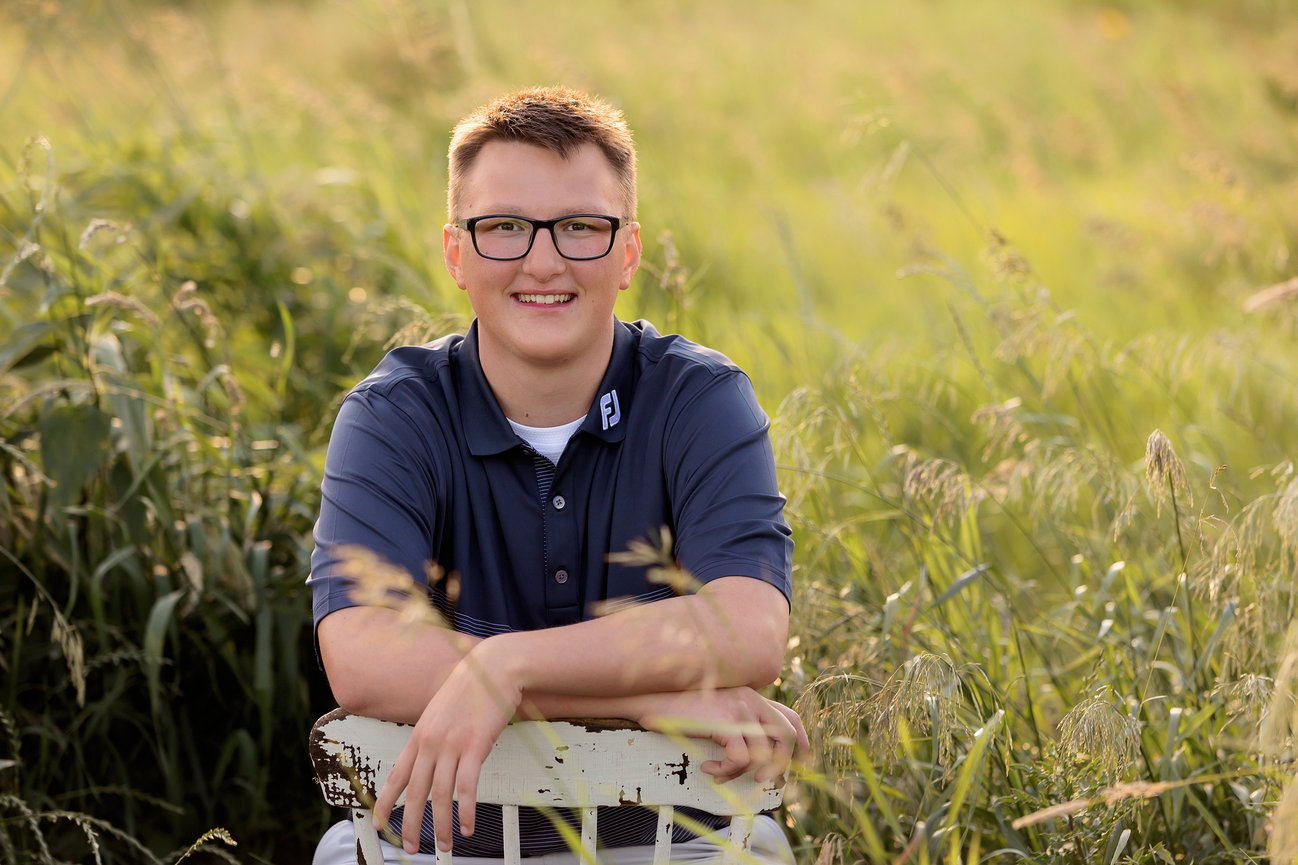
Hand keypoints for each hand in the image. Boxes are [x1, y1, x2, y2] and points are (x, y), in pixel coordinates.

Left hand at [371, 644, 522, 854]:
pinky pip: (467, 787)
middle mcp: (431, 742)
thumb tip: (431, 753)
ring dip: (442, 825)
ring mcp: (452, 744)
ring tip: (444, 846)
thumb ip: (433, 732)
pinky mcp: (475, 746)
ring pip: (440, 795)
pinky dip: (465, 811)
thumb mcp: (442, 709)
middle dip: (410, 824)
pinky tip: (466, 826)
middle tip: (410, 847)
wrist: (494, 666)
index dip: (386, 802)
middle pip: (415, 792)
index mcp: (420, 734)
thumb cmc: (473, 685)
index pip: (397, 774)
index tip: (379, 823)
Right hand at [638, 687, 808, 783]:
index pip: (791, 717)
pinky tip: (708, 769)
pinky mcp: (725, 723)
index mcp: (753, 696)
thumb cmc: (680, 711)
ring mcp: (740, 710)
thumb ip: (738, 724)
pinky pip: (739, 759)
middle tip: (760, 779)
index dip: (802, 742)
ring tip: (720, 774)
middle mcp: (752, 700)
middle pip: (787, 736)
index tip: (801, 762)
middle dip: (779, 764)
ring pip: (762, 755)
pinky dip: (724, 771)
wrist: (652, 699)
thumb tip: (758, 757)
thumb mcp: (716, 713)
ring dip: (740, 773)